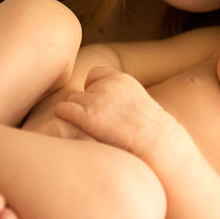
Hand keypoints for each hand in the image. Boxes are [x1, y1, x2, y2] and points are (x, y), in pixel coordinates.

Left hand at [54, 66, 174, 158]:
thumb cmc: (148, 131)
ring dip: (77, 115)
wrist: (156, 143)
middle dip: (85, 106)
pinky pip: (63, 110)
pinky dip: (65, 118)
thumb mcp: (138, 102)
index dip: (94, 90)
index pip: (94, 75)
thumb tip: (100, 103)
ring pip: (71, 102)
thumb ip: (118, 96)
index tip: (101, 106)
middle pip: (81, 91)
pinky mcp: (87, 115)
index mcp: (121, 79)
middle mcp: (107, 85)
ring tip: (89, 130)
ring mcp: (96, 100)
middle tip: (97, 124)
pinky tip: (75, 130)